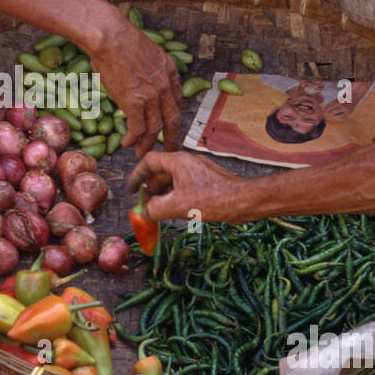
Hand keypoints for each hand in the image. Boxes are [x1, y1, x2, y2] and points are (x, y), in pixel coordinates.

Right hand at [89, 18, 181, 158]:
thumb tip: (132, 76)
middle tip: (169, 150)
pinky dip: (133, 139)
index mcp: (168, 70)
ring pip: (155, 128)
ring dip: (148, 144)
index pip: (177, 99)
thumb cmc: (118, 38)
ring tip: (142, 154)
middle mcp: (164, 85)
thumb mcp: (143, 50)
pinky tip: (127, 144)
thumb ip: (144, 67)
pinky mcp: (135, 102)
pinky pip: (137, 128)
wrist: (110, 36)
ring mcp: (151, 95)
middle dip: (171, 138)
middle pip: (173, 118)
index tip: (169, 125)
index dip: (173, 115)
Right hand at [127, 149, 251, 222]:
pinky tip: (177, 213)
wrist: (244, 201)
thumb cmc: (212, 199)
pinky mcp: (206, 183)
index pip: (149, 161)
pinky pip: (184, 188)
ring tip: (159, 213)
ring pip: (172, 182)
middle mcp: (187, 163)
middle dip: (150, 190)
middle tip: (146, 207)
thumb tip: (143, 214)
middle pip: (160, 173)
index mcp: (178, 161)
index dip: (136, 175)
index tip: (131, 190)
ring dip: (163, 196)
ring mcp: (197, 172)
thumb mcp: (177, 205)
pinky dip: (176, 198)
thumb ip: (154, 209)